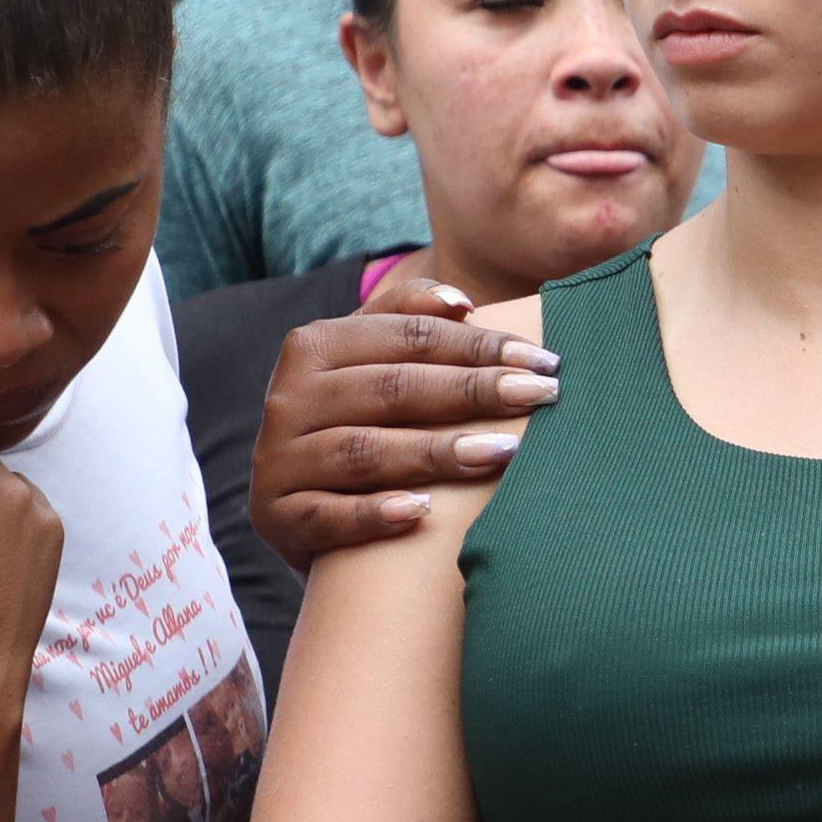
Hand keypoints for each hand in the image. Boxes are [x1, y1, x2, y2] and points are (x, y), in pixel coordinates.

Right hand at [245, 279, 558, 562]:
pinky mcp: (277, 517)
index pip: (409, 336)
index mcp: (315, 346)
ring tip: (501, 452)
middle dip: (474, 390)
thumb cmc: (356, 421)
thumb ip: (405, 318)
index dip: (480, 346)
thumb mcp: (369, 362)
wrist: (293, 503)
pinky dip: (375, 513)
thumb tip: (462, 303)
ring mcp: (279, 460)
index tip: (543, 360)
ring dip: (435, 452)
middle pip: (392, 389)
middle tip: (542, 395)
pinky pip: (328, 516)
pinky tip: (423, 512)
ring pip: (364, 451)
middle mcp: (289, 398)